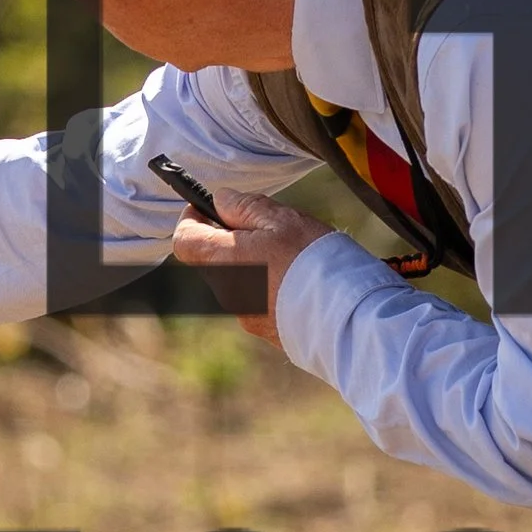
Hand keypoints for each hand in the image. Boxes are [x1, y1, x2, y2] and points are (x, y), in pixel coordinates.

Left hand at [167, 195, 331, 344]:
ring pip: (237, 280)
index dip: (192, 218)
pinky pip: (257, 301)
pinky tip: (301, 281)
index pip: (184, 239)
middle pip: (213, 259)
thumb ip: (246, 207)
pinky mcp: (265, 331)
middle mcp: (227, 292)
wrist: (347, 320)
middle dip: (232, 240)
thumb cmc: (315, 263)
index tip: (209, 206)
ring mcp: (245, 315)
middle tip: (266, 226)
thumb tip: (221, 200)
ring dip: (253, 264)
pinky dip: (269, 287)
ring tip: (293, 255)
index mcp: (224, 260)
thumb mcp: (283, 221)